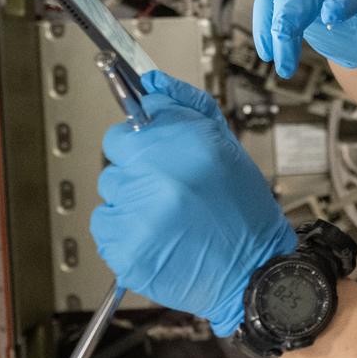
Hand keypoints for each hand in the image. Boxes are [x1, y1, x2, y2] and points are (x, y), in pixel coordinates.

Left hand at [90, 70, 296, 334]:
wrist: (252, 273)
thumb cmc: (243, 213)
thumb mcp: (226, 148)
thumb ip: (186, 108)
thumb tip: (152, 84)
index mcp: (186, 142)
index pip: (135, 121)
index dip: (146, 137)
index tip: (154, 150)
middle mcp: (158, 173)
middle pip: (116, 153)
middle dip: (138, 166)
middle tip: (168, 188)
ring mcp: (137, 212)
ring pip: (110, 189)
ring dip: (131, 199)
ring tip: (167, 216)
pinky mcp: (124, 246)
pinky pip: (104, 224)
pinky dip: (124, 230)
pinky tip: (156, 236)